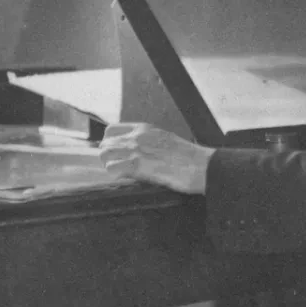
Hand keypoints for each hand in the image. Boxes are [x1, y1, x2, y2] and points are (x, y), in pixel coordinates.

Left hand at [98, 123, 213, 194]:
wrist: (200, 165)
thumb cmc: (188, 156)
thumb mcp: (165, 139)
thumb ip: (147, 141)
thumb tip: (136, 150)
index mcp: (144, 129)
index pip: (111, 130)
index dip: (109, 142)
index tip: (114, 152)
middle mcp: (137, 136)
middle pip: (105, 143)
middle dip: (108, 156)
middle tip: (118, 166)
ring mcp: (136, 150)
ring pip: (105, 155)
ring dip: (110, 165)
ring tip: (121, 173)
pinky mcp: (137, 165)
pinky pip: (112, 169)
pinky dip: (115, 175)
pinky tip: (125, 178)